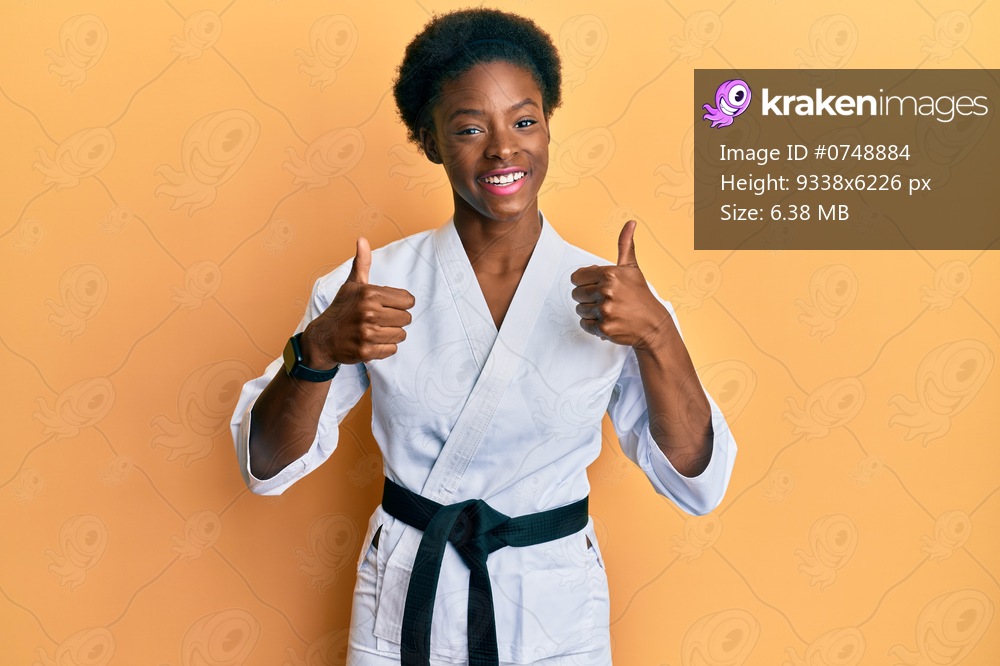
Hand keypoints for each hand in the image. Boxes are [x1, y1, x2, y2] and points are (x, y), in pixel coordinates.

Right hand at [301, 237, 414, 365]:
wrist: (323, 338)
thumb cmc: (342, 309)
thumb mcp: (352, 284)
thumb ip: (362, 263)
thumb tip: (362, 239)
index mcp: (369, 294)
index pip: (408, 300)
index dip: (401, 304)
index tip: (388, 306)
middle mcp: (369, 313)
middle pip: (407, 319)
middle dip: (396, 319)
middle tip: (380, 319)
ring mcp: (367, 334)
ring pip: (401, 335)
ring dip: (391, 334)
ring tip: (376, 330)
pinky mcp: (366, 352)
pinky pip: (392, 350)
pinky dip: (385, 348)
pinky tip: (372, 341)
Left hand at [570, 221, 671, 349]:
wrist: (653, 325)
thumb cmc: (641, 296)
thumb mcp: (632, 268)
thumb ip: (625, 245)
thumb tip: (630, 223)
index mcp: (609, 274)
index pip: (576, 277)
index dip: (585, 282)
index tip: (596, 286)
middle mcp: (606, 291)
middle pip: (576, 294)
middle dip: (587, 298)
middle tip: (604, 300)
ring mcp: (605, 310)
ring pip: (580, 309)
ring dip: (590, 312)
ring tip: (607, 310)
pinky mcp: (604, 327)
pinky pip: (584, 324)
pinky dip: (593, 325)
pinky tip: (607, 320)